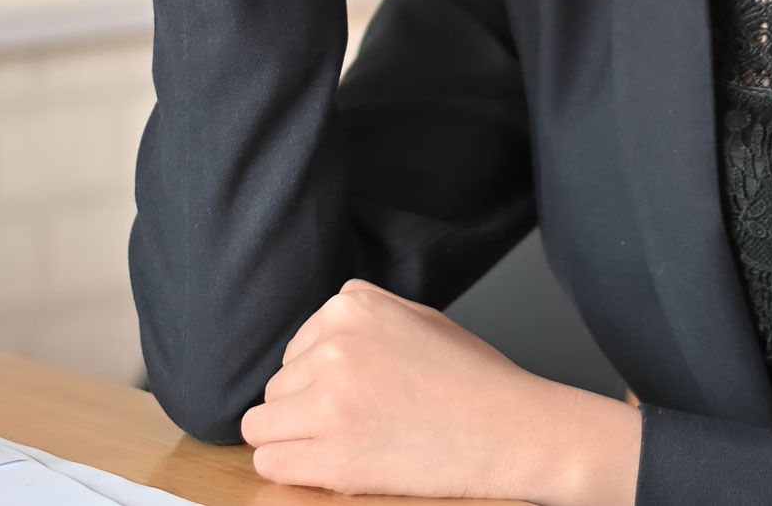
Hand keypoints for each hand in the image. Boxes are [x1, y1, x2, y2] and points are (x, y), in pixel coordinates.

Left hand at [241, 280, 640, 504]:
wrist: (509, 429)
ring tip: (338, 443)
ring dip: (292, 437)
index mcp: (352, 306)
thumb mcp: (416, 316)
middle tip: (353, 421)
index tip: (354, 392)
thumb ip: (362, 318)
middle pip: (278, 384)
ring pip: (262, 423)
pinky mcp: (331, 454)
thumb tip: (312, 342)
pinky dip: (288, 467)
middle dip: (304, 406)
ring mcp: (329, 400)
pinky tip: (325, 465)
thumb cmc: (471, 377)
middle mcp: (334, 346)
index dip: (319, 376)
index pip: (297, 346)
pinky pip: (269, 460)